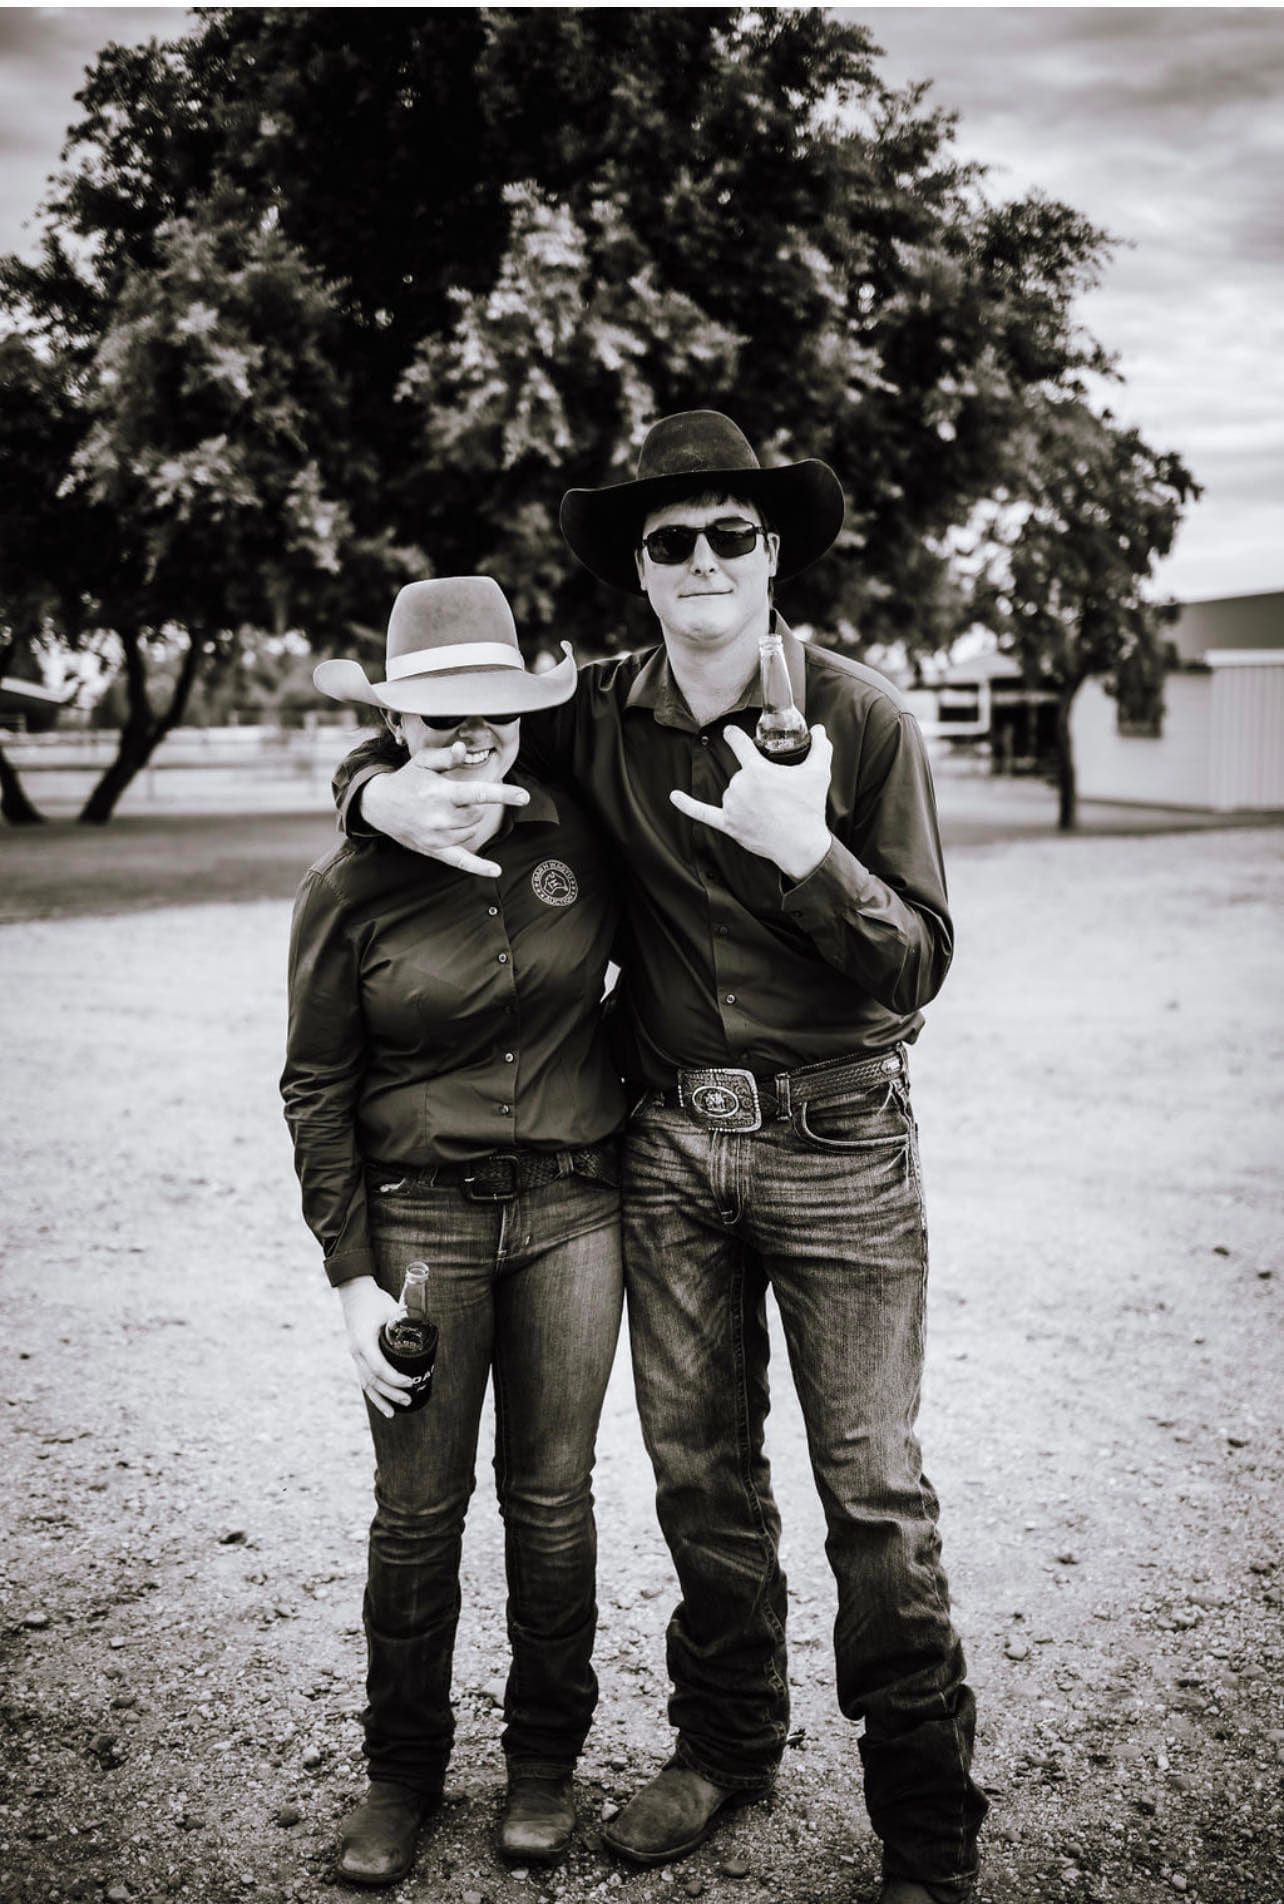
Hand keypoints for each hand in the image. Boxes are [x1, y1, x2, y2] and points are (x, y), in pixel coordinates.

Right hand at [337, 1276, 413, 1418]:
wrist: (354, 1293)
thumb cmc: (374, 1300)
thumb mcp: (391, 1309)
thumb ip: (405, 1321)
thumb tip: (426, 1332)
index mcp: (363, 1341)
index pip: (379, 1367)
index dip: (394, 1378)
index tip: (410, 1382)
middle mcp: (356, 1351)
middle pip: (373, 1380)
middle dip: (391, 1393)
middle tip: (409, 1399)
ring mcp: (355, 1355)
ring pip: (366, 1383)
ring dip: (380, 1399)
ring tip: (393, 1413)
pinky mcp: (357, 1356)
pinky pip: (364, 1378)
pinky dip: (373, 1392)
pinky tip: (382, 1403)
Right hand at [362, 743, 528, 876]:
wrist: (378, 805)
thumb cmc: (406, 780)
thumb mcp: (423, 762)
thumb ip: (446, 757)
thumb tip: (464, 750)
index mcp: (440, 793)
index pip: (478, 793)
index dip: (503, 794)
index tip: (524, 796)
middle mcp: (439, 817)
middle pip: (477, 814)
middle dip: (474, 805)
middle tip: (455, 798)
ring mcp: (437, 836)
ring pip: (472, 831)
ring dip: (469, 822)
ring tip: (448, 811)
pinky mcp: (434, 850)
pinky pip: (461, 861)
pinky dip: (479, 867)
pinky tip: (496, 871)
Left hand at [670, 723, 833, 880]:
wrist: (801, 844)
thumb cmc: (809, 808)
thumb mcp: (819, 773)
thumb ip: (821, 747)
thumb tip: (820, 729)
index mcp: (757, 770)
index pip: (739, 743)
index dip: (734, 736)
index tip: (729, 732)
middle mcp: (739, 785)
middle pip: (742, 774)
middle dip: (758, 781)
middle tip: (779, 796)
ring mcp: (732, 806)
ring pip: (733, 792)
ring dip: (747, 797)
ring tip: (770, 810)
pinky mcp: (728, 824)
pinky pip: (703, 813)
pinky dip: (687, 805)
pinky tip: (674, 796)